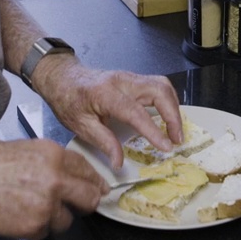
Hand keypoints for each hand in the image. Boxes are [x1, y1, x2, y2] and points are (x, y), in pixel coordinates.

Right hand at [0, 139, 107, 239]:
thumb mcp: (29, 148)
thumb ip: (54, 161)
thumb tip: (73, 172)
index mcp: (55, 156)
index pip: (88, 170)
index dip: (95, 181)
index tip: (99, 188)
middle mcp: (55, 180)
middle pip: (89, 198)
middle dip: (87, 203)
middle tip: (80, 205)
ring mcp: (47, 204)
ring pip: (67, 220)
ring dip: (55, 217)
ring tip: (33, 207)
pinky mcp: (35, 225)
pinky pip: (46, 232)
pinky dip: (36, 228)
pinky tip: (22, 215)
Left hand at [36, 60, 182, 169]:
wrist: (63, 78)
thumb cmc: (68, 100)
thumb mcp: (81, 126)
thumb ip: (104, 143)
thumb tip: (119, 162)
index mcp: (106, 94)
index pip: (136, 112)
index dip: (154, 130)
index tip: (166, 147)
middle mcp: (122, 81)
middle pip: (158, 91)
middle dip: (173, 116)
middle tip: (177, 139)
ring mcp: (130, 77)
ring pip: (162, 85)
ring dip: (174, 107)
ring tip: (175, 131)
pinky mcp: (134, 79)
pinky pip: (158, 85)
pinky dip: (168, 101)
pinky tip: (167, 117)